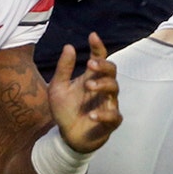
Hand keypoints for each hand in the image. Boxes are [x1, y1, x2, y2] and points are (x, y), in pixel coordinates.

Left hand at [46, 32, 121, 152]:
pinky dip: (103, 114)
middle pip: (112, 71)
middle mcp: (101, 89)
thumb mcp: (57, 88)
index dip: (98, 47)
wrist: (65, 137)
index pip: (99, 59)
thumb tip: (69, 46)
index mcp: (90, 78)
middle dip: (103, 65)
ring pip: (114, 89)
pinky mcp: (109, 122)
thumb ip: (63, 69)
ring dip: (102, 85)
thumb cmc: (64, 110)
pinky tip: (91, 114)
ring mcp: (107, 104)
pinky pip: (114, 116)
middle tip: (90, 65)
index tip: (93, 36)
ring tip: (88, 87)